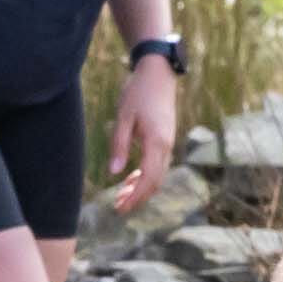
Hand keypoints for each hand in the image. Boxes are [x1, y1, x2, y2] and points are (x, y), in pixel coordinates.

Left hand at [104, 56, 182, 217]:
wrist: (158, 73)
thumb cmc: (138, 92)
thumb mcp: (124, 117)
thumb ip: (119, 145)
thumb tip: (114, 173)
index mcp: (157, 143)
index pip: (148, 179)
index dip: (135, 196)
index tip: (121, 208)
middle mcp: (167, 147)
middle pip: (155, 182)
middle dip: (138, 198)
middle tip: (118, 207)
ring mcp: (169, 143)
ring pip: (158, 175)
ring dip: (141, 188)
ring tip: (121, 195)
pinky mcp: (166, 140)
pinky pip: (158, 165)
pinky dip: (145, 176)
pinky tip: (131, 178)